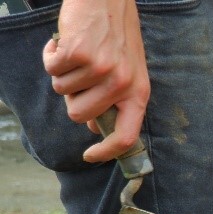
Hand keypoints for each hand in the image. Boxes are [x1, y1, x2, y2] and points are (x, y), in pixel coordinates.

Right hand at [43, 0, 148, 161]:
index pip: (126, 136)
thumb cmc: (116, 36)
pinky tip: (66, 42)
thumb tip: (94, 128)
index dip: (106, 152)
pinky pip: (51, 69)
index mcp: (138, 94)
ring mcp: (100, 70)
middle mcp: (122, 84)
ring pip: (62, 91)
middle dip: (72, 99)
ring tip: (79, 53)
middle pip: (80, 116)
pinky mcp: (78, 54)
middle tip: (81, 76)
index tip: (90, 156)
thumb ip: (115, 101)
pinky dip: (51, 56)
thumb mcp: (128, 72)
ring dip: (63, 73)